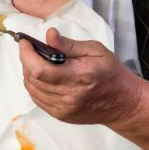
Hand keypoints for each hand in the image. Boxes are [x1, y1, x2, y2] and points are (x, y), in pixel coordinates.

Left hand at [20, 27, 143, 124]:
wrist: (123, 102)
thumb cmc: (111, 73)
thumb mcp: (95, 51)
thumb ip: (68, 44)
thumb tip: (49, 35)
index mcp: (78, 77)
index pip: (40, 69)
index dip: (27, 55)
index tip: (25, 43)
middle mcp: (69, 96)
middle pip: (33, 78)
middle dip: (27, 61)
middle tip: (32, 50)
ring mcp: (63, 108)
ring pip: (32, 89)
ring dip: (29, 73)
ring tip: (38, 62)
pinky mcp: (60, 115)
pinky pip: (37, 98)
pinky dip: (35, 86)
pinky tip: (43, 77)